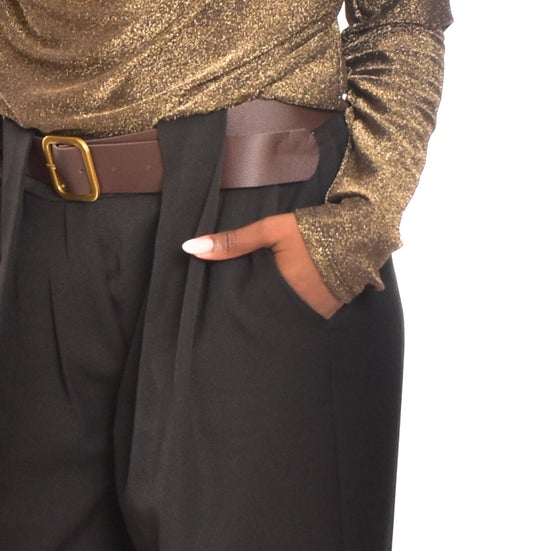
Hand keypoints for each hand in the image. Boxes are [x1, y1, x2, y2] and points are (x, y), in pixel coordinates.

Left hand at [181, 212, 341, 317]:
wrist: (361, 232)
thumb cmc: (313, 230)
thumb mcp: (271, 230)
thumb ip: (234, 241)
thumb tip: (190, 248)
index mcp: (280, 291)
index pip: (245, 309)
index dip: (231, 308)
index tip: (216, 308)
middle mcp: (297, 309)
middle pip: (261, 319)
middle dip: (248, 314)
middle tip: (230, 311)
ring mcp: (314, 314)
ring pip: (280, 320)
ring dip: (268, 313)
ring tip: (254, 307)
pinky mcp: (325, 313)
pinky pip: (299, 318)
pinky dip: (288, 311)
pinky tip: (279, 303)